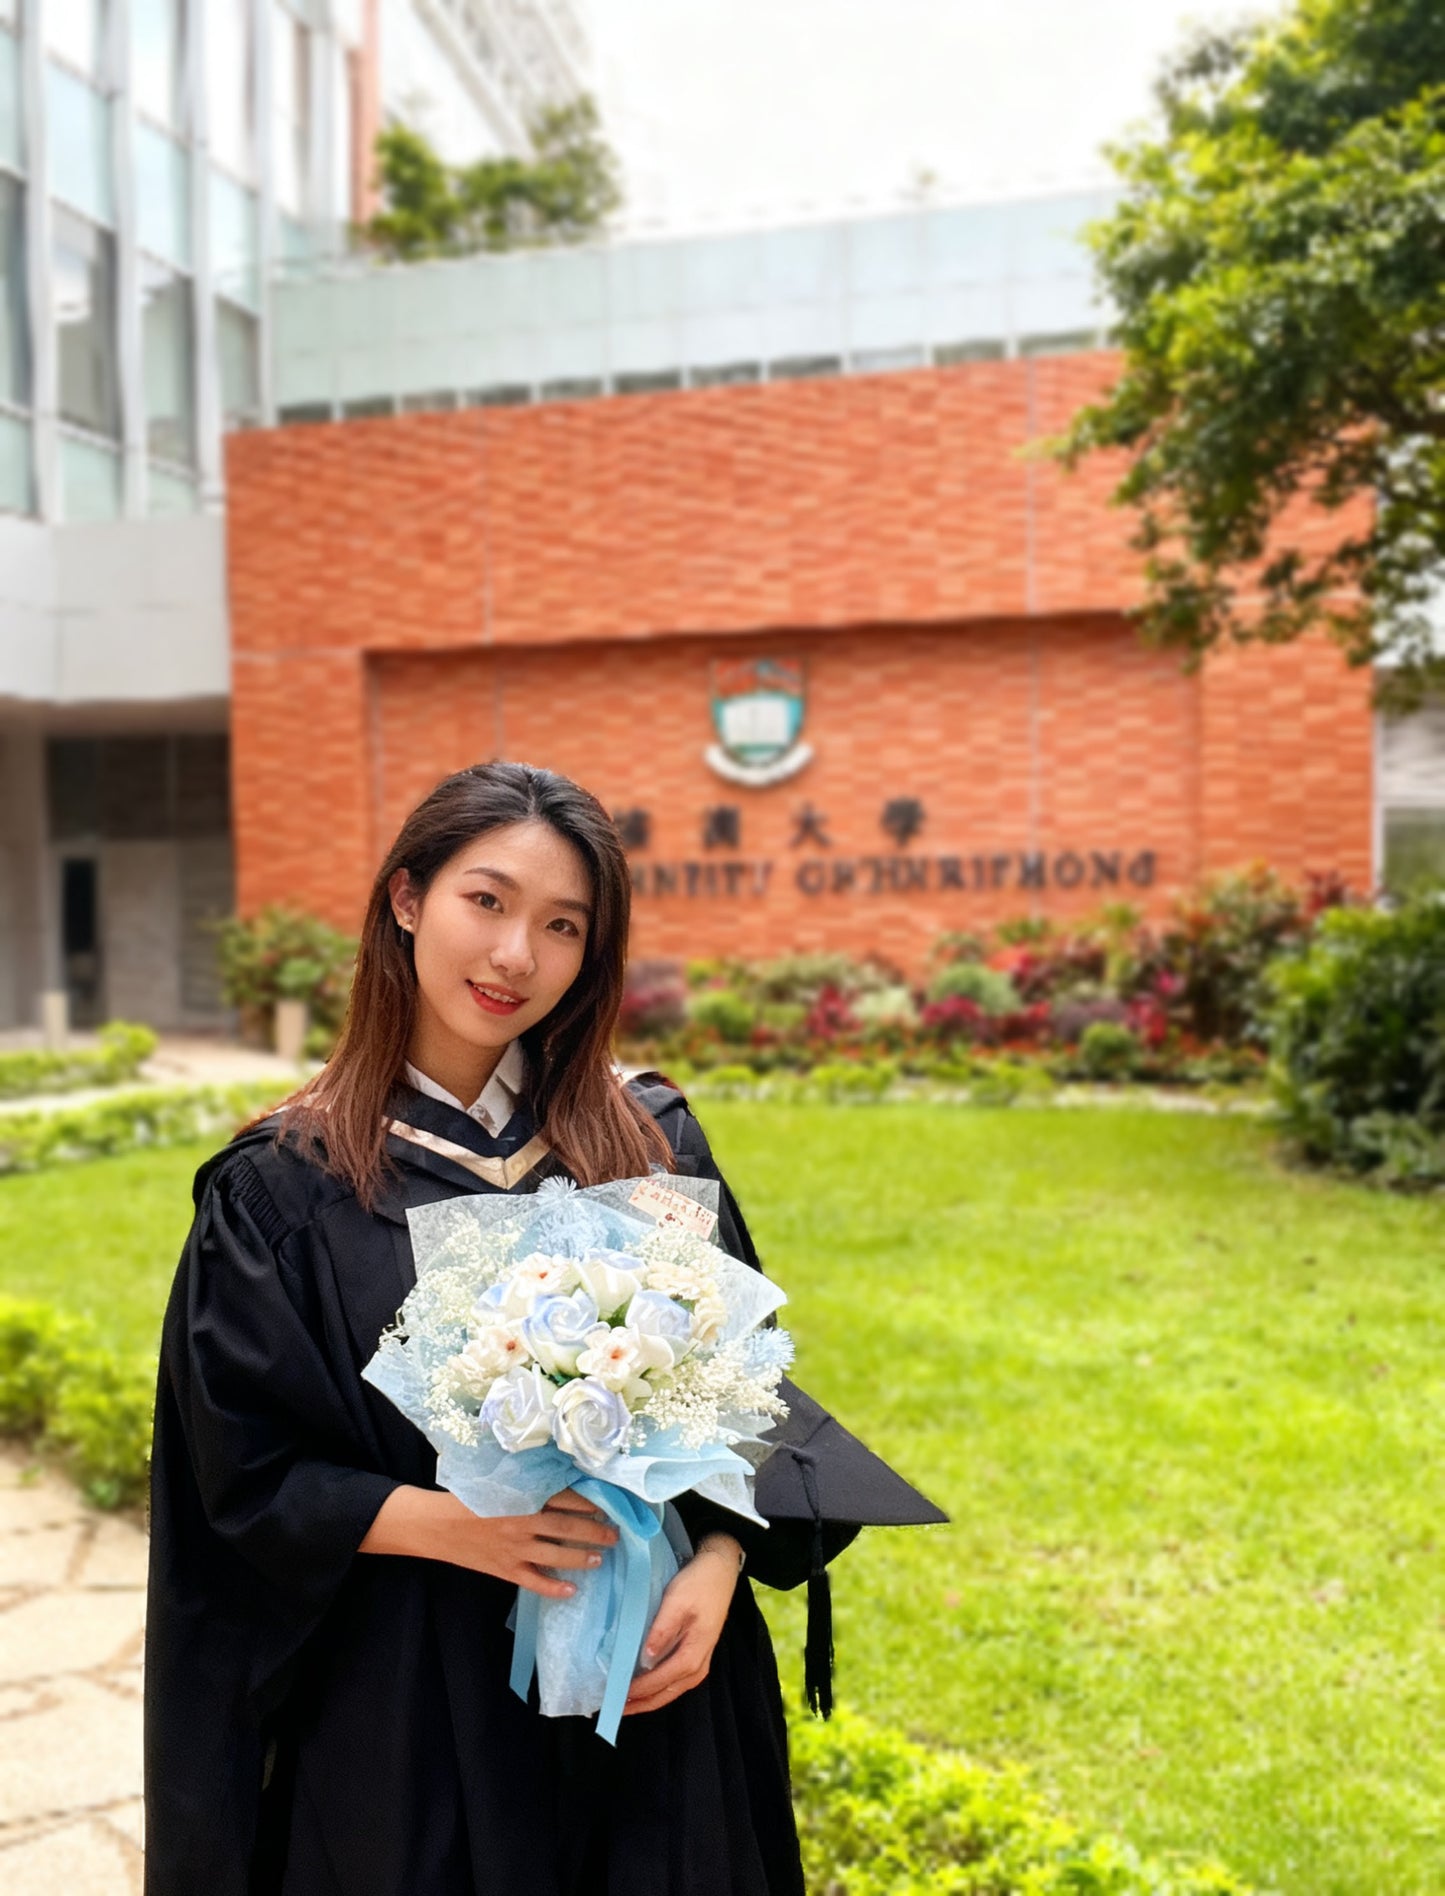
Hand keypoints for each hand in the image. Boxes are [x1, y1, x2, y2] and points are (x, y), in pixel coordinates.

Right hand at [359, 1485, 618, 1598]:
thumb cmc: (467, 1496)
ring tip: (599, 1559)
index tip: (607, 1505)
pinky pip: (534, 1582)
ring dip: (581, 1558)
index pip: (565, 1497)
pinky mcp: (504, 1569)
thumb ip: (527, 1481)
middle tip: (614, 1534)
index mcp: (521, 1496)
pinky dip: (553, 1588)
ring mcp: (513, 1549)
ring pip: (556, 1555)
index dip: (589, 1502)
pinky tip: (571, 1591)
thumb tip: (561, 1477)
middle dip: (594, 1531)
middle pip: (567, 1527)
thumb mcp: (498, 1481)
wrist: (434, 1524)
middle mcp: (521, 1522)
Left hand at [622, 1535, 741, 1716]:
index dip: (636, 1691)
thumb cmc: (698, 1584)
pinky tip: (643, 1686)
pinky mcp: (697, 1656)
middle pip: (665, 1694)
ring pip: (670, 1692)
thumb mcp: (677, 1602)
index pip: (659, 1682)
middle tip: (612, 1709)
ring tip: (623, 1702)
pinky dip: (657, 1689)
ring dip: (647, 1699)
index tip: (612, 1696)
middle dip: (639, 1704)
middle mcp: (698, 1667)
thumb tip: (645, 1660)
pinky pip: (674, 1682)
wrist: (720, 1571)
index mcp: (692, 1655)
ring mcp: (699, 1664)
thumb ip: (662, 1631)